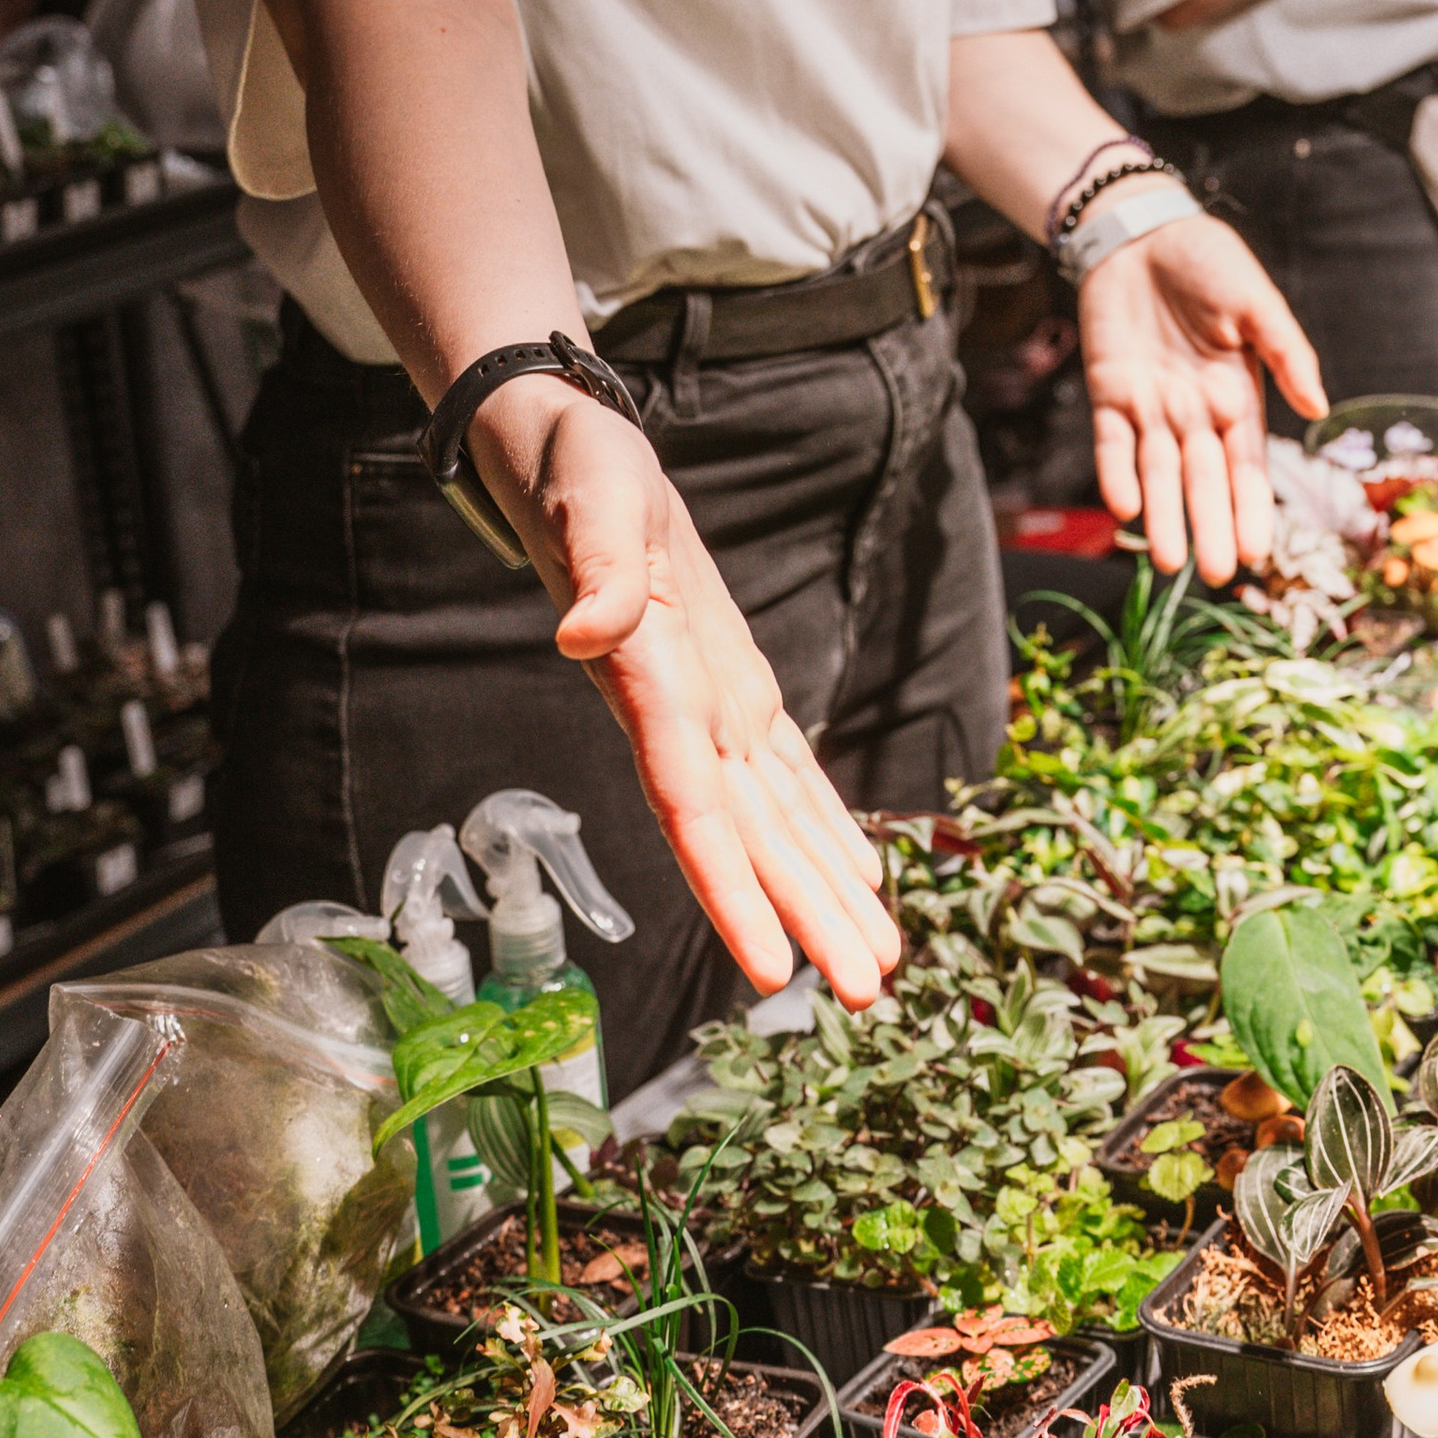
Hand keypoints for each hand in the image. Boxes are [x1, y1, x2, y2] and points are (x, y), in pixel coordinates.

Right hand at [469, 377, 900, 1007]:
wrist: (560, 443)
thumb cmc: (572, 467)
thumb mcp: (589, 499)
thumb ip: (594, 570)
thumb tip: (582, 634)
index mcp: (651, 685)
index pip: (694, 810)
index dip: (733, 891)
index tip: (771, 968)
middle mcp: (681, 714)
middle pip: (747, 839)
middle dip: (804, 916)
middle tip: (866, 994)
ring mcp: (707, 704)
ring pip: (773, 819)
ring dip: (823, 889)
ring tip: (878, 960)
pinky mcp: (730, 681)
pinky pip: (782, 773)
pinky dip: (821, 824)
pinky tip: (857, 875)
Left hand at [1078, 211, 1323, 579]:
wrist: (1142, 230)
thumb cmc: (1209, 261)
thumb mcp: (1257, 301)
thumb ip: (1288, 352)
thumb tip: (1320, 407)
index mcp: (1237, 395)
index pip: (1245, 464)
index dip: (1251, 507)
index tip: (1259, 552)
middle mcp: (1194, 411)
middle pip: (1202, 479)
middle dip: (1210, 525)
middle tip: (1218, 575)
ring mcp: (1149, 405)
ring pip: (1157, 472)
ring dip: (1162, 515)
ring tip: (1168, 561)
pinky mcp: (1108, 391)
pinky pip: (1111, 442)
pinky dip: (1116, 473)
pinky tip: (1124, 507)